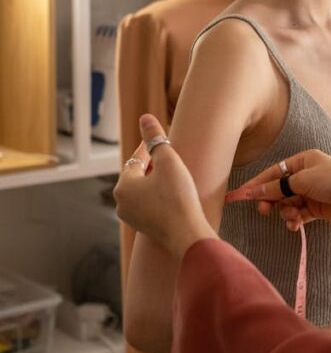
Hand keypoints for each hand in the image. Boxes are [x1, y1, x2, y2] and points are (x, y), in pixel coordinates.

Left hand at [114, 113, 216, 260]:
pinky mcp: (144, 227)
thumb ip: (155, 138)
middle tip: (168, 155)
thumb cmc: (178, 197)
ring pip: (143, 191)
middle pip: (138, 175)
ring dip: (155, 181)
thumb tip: (144, 117)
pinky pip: (149, 205)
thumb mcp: (168, 161)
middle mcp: (121, 203)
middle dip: (152, 164)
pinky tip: (173, 194)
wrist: (187, 234)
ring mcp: (131, 218)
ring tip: (172, 174)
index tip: (161, 136)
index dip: (150, 146)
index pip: (137, 158)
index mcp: (123, 185)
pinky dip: (158, 196)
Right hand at [224, 149, 330, 231]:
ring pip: (287, 203)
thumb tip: (254, 191)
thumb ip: (276, 187)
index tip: (240, 195)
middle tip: (263, 210)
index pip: (273, 172)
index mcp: (303, 160)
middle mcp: (306, 175)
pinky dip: (294, 219)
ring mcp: (311, 192)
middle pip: (278, 189)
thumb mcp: (302, 180)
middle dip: (270, 200)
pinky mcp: (317, 209)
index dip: (257, 184)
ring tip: (292, 216)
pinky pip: (298, 214)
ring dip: (285, 211)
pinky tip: (295, 224)